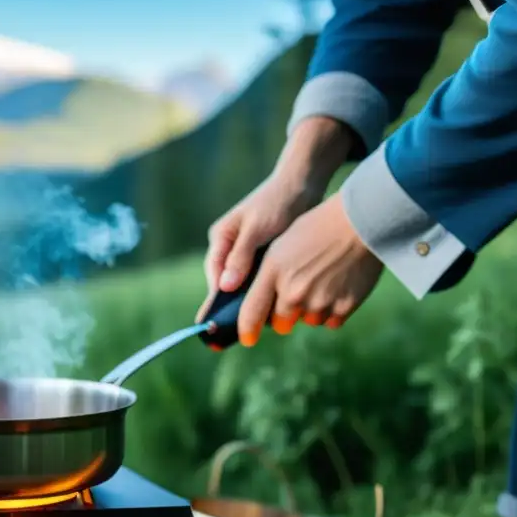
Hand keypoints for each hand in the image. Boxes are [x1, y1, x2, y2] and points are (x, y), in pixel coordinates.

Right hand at [196, 171, 323, 323]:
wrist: (302, 183)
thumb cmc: (278, 201)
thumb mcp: (258, 228)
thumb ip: (241, 256)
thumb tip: (224, 287)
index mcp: (221, 239)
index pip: (215, 277)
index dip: (216, 302)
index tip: (217, 324)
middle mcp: (230, 248)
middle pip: (227, 285)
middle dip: (234, 307)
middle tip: (238, 333)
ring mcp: (246, 253)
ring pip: (244, 285)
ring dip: (252, 301)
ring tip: (258, 325)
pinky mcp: (264, 255)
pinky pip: (260, 280)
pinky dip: (266, 292)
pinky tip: (275, 308)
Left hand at [238, 193, 383, 345]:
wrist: (359, 222)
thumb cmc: (317, 228)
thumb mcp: (281, 247)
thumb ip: (268, 277)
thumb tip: (262, 306)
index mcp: (273, 272)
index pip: (251, 312)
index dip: (247, 330)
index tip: (248, 339)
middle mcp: (293, 291)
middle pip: (281, 324)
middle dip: (284, 315)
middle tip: (298, 293)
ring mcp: (319, 302)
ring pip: (308, 322)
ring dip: (311, 311)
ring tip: (323, 281)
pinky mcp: (343, 308)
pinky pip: (331, 322)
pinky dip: (332, 311)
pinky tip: (338, 286)